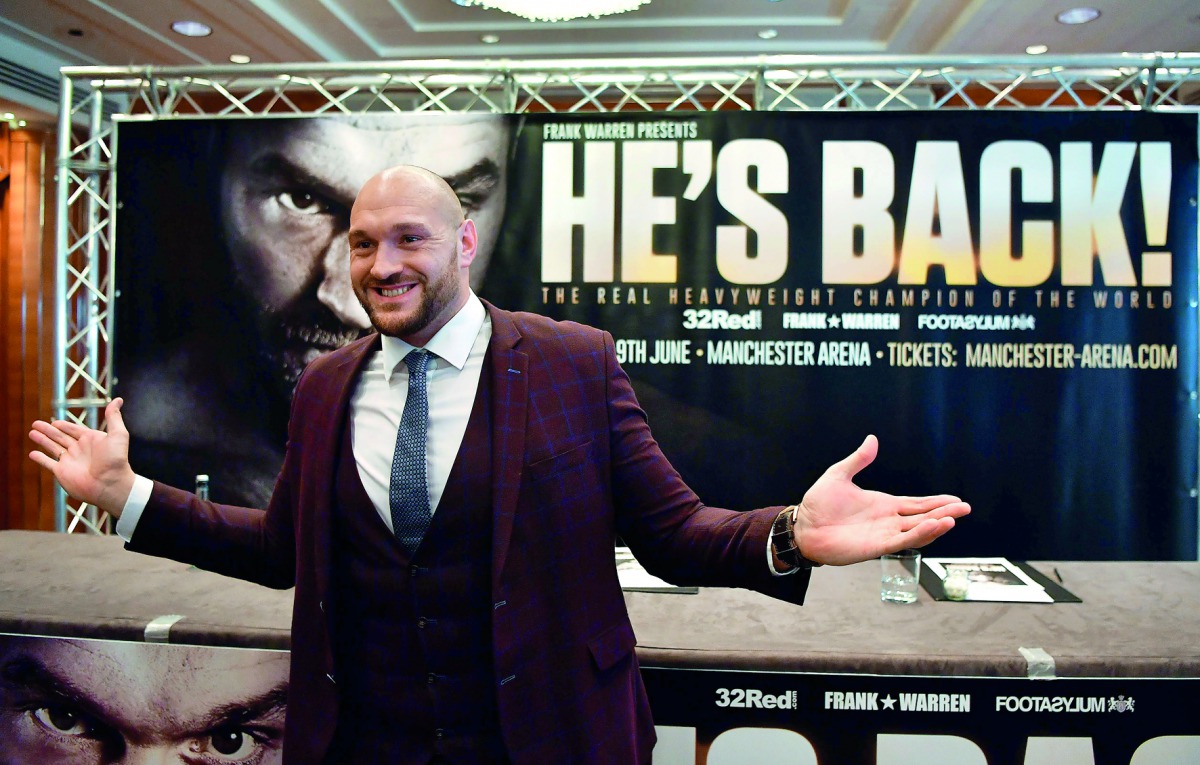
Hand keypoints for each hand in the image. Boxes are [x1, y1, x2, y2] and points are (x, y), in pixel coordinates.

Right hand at [28, 398, 136, 516]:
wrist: (110, 484)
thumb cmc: (116, 460)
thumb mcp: (117, 434)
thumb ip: (114, 417)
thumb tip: (118, 399)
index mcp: (90, 440)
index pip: (74, 429)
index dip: (64, 425)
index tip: (55, 421)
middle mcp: (79, 450)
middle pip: (60, 436)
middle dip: (48, 430)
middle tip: (35, 423)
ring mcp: (70, 461)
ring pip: (52, 447)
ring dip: (42, 440)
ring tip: (31, 432)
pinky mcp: (62, 472)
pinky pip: (48, 463)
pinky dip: (40, 459)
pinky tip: (32, 454)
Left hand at [794, 435, 969, 565]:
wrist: (802, 527)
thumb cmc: (818, 504)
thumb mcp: (839, 475)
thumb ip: (858, 460)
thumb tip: (872, 439)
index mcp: (883, 504)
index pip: (917, 504)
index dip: (937, 502)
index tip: (956, 500)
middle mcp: (888, 521)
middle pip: (923, 517)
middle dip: (945, 513)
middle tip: (966, 508)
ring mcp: (883, 535)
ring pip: (917, 531)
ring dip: (936, 525)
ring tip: (952, 518)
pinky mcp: (875, 547)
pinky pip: (902, 542)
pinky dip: (919, 535)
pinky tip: (933, 527)